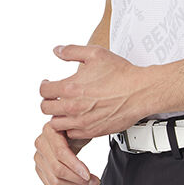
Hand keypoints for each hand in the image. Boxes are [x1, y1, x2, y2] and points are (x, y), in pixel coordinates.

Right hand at [33, 120, 100, 184]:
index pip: (60, 153)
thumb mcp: (83, 128)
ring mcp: (39, 157)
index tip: (88, 174)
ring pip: (54, 182)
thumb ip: (83, 132)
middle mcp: (41, 143)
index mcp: (50, 130)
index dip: (75, 166)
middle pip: (57, 169)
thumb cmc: (78, 130)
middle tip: (93, 181)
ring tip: (89, 183)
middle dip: (77, 179)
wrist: (70, 133)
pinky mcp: (40, 169)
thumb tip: (88, 134)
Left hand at [39, 44, 158, 138]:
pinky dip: (70, 127)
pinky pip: (71, 133)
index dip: (45, 85)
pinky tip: (77, 118)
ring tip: (65, 108)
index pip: (43, 91)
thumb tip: (57, 50)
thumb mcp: (95, 53)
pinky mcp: (91, 132)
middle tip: (55, 97)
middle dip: (49, 100)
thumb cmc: (121, 73)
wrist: (139, 92)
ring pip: (55, 123)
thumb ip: (72, 51)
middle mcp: (73, 107)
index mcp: (70, 87)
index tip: (48, 84)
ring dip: (58, 115)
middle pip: (46, 108)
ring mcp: (81, 121)